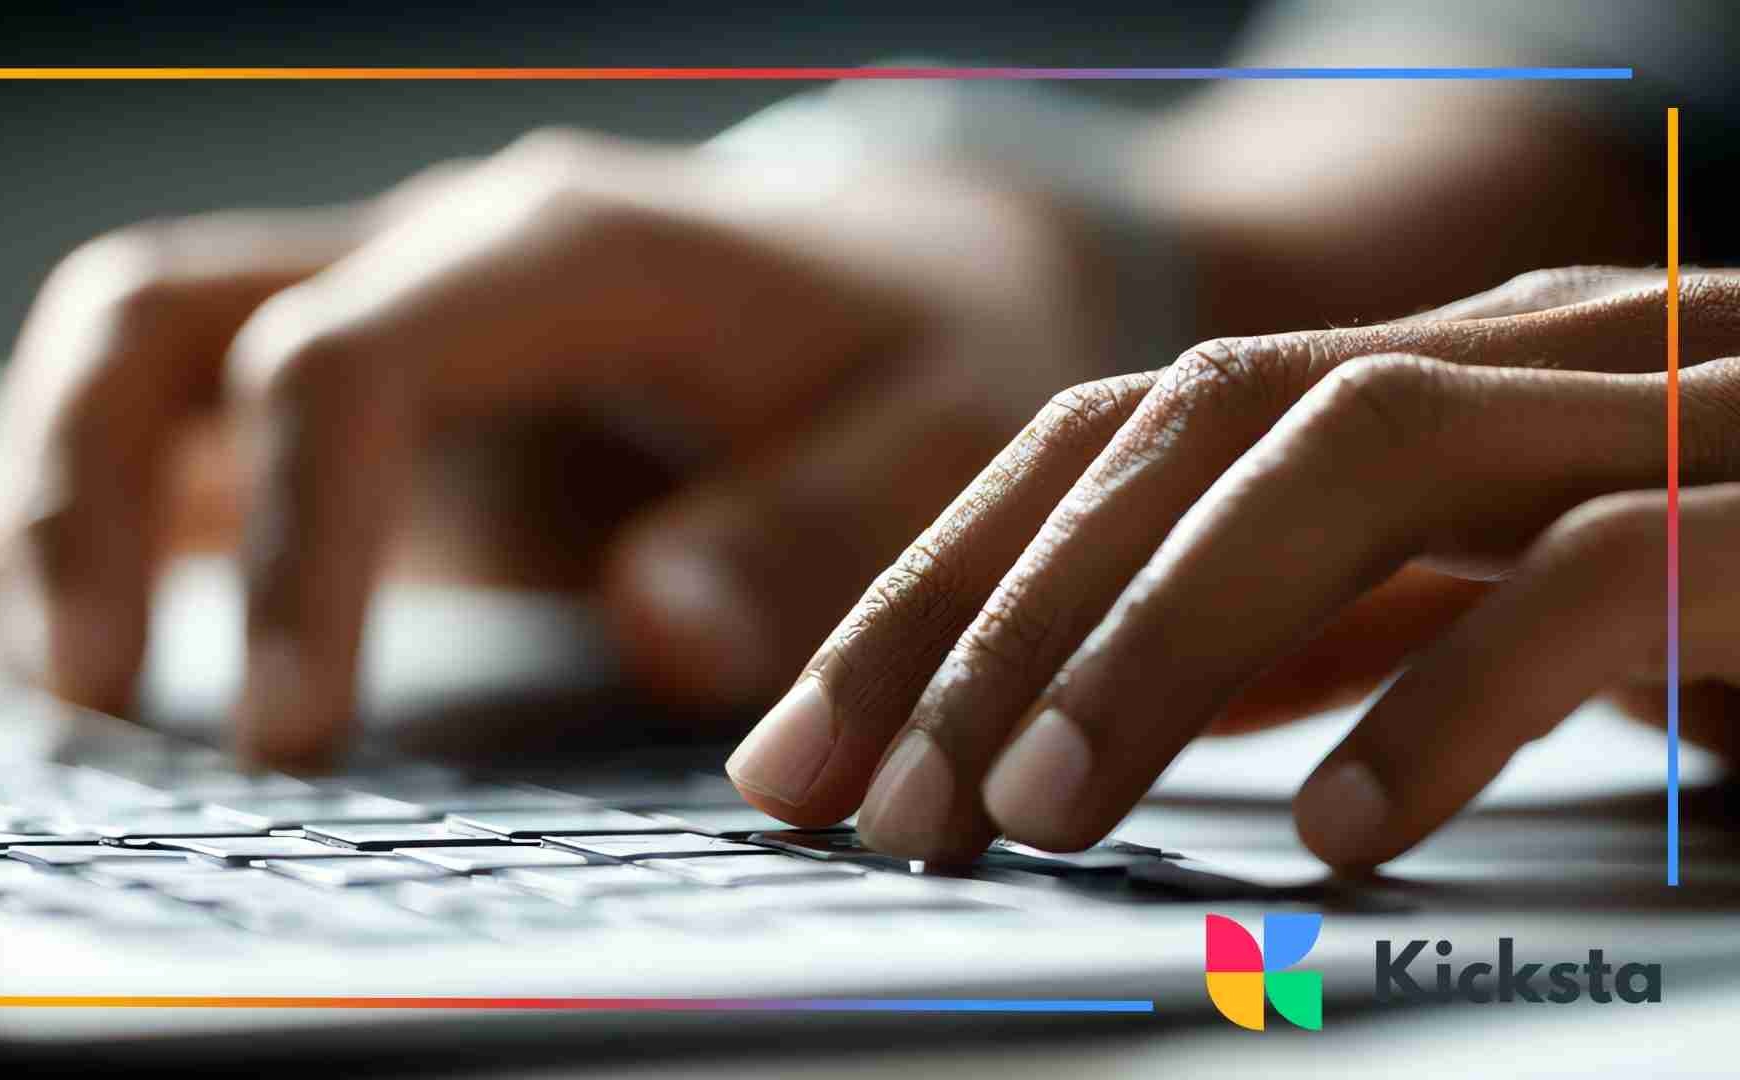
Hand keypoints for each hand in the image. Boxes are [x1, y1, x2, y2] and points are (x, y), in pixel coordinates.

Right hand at [0, 130, 1121, 766]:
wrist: (911, 282)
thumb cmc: (929, 359)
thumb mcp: (936, 444)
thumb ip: (809, 532)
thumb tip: (654, 630)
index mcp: (570, 251)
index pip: (349, 362)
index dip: (298, 549)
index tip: (295, 739)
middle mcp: (444, 255)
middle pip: (168, 316)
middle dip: (88, 499)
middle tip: (103, 707)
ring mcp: (395, 308)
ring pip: (137, 344)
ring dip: (59, 498)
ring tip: (75, 693)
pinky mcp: (380, 382)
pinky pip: (191, 415)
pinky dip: (114, 514)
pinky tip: (111, 646)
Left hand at [726, 267, 1739, 870]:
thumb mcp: (1468, 612)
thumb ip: (1307, 624)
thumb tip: (1093, 707)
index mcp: (1421, 379)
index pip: (1114, 436)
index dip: (939, 584)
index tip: (808, 749)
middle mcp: (1524, 358)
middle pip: (1187, 424)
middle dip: (1000, 613)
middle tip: (879, 801)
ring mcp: (1675, 409)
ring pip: (1356, 458)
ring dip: (1162, 641)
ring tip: (1038, 812)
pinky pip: (1606, 572)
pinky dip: (1445, 698)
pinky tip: (1335, 834)